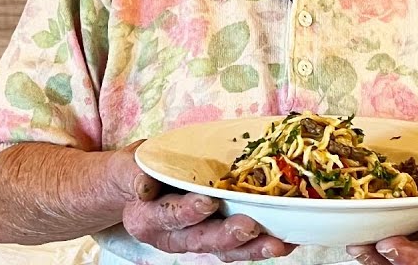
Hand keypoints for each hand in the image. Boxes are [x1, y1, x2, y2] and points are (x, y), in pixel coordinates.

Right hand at [112, 142, 295, 262]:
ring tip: (277, 244)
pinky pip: (241, 246)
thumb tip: (143, 184)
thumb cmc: (140, 172)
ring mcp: (198, 240)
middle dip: (227, 235)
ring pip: (225, 250)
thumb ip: (135, 173)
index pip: (167, 216)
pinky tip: (287, 241)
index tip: (207, 203)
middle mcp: (172, 236)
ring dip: (252, 248)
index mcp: (147, 218)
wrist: (142, 187)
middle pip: (201, 239)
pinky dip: (263, 244)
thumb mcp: (130, 166)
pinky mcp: (218, 238)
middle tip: (249, 226)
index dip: (187, 212)